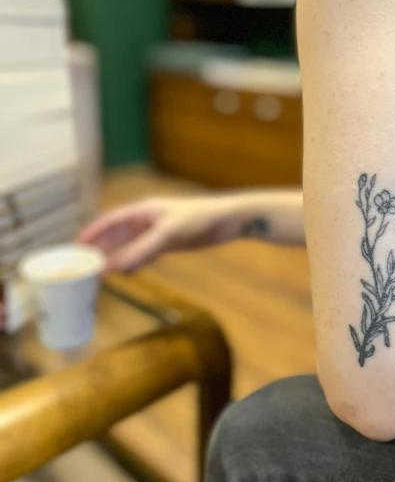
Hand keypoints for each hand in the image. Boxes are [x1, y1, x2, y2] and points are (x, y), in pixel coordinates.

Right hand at [77, 196, 235, 272]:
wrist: (229, 221)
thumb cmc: (199, 219)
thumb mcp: (169, 234)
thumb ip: (143, 250)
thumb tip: (117, 267)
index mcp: (144, 210)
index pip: (111, 220)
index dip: (94, 231)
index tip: (77, 244)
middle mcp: (148, 219)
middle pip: (118, 233)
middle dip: (101, 246)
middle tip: (83, 261)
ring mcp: (159, 231)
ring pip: (131, 244)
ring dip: (117, 255)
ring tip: (100, 270)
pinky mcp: (171, 242)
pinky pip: (146, 252)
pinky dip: (135, 261)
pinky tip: (129, 271)